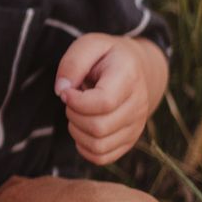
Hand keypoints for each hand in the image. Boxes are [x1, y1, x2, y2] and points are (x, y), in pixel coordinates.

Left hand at [55, 34, 162, 164]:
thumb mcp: (89, 44)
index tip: (67, 91)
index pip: (103, 103)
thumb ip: (73, 63)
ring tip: (77, 112)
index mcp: (129, 77)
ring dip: (76, 131)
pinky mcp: (130, 140)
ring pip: (98, 146)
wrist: (134, 68)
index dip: (76, 101)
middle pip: (99, 127)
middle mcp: (139, 105)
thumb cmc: (106, 57)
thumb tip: (62, 91)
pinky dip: (84, 147)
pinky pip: (102, 157)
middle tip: (71, 101)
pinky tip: (82, 128)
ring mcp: (137, 125)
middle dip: (73, 115)